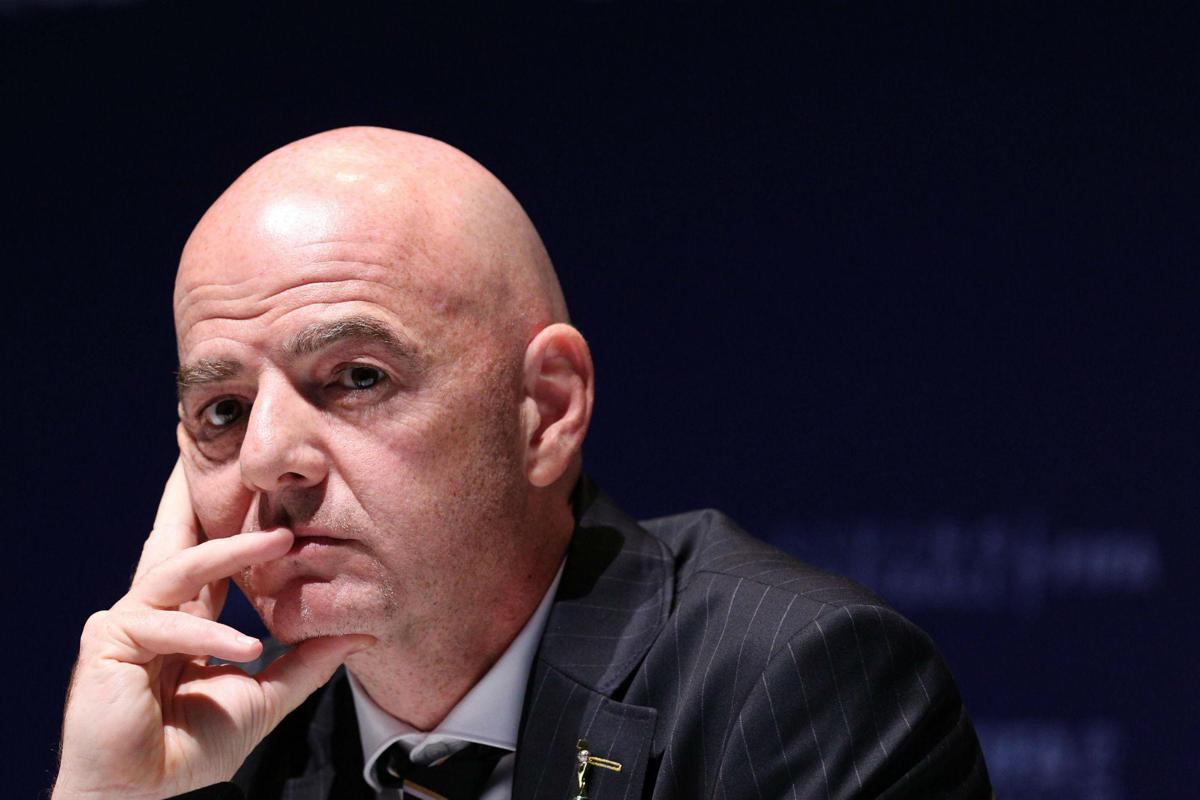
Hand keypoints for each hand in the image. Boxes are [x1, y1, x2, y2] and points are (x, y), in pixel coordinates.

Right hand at [53, 459, 372, 799]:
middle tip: (238, 455)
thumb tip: (362, 632)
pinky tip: (245, 651)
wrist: (143, 794)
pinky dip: (207, 636)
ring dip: (232, 552)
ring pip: (181, 570)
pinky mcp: (109, 642)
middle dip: (200, 495)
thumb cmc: (193, 746)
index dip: (233, 522)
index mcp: (185, 617)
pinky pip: (163, 625)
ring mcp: (127, 620)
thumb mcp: (264, 696)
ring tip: (282, 541)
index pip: (208, 557)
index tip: (264, 487)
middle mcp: (153, 609)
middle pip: (179, 538)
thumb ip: (306, 662)